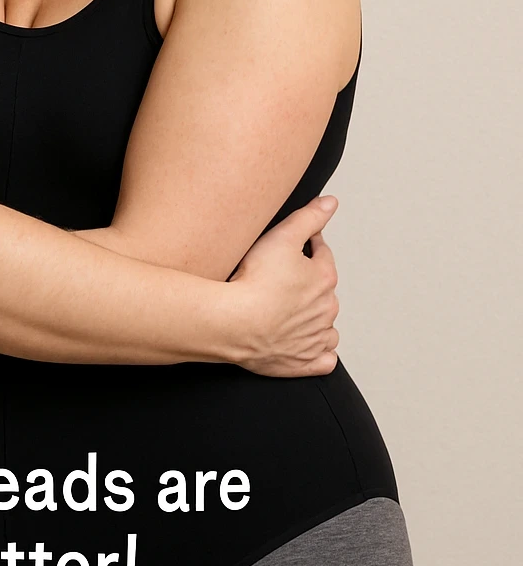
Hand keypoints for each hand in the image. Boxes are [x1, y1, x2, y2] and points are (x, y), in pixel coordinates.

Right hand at [228, 197, 340, 376]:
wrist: (233, 323)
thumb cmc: (254, 283)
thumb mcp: (282, 236)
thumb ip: (309, 217)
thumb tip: (331, 203)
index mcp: (324, 278)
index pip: (322, 253)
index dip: (306, 246)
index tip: (289, 247)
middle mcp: (326, 309)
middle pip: (322, 290)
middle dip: (307, 283)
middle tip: (279, 279)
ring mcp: (316, 338)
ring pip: (325, 324)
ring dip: (313, 318)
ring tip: (287, 310)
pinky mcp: (304, 362)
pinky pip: (323, 359)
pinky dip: (317, 352)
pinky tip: (301, 342)